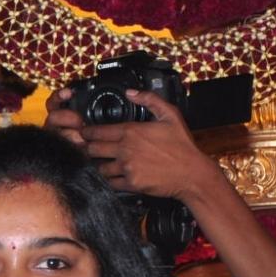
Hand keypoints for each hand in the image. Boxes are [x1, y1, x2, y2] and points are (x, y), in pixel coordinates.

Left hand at [46, 87, 222, 201]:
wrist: (192, 173)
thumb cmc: (182, 145)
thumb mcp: (170, 115)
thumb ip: (149, 100)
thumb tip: (131, 92)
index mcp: (131, 132)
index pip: (97, 131)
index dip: (86, 132)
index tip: (83, 133)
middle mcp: (125, 149)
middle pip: (92, 149)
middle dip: (86, 148)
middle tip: (84, 148)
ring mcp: (126, 168)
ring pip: (98, 167)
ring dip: (96, 165)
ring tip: (98, 162)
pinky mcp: (130, 184)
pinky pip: (110, 182)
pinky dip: (108, 179)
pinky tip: (111, 176)